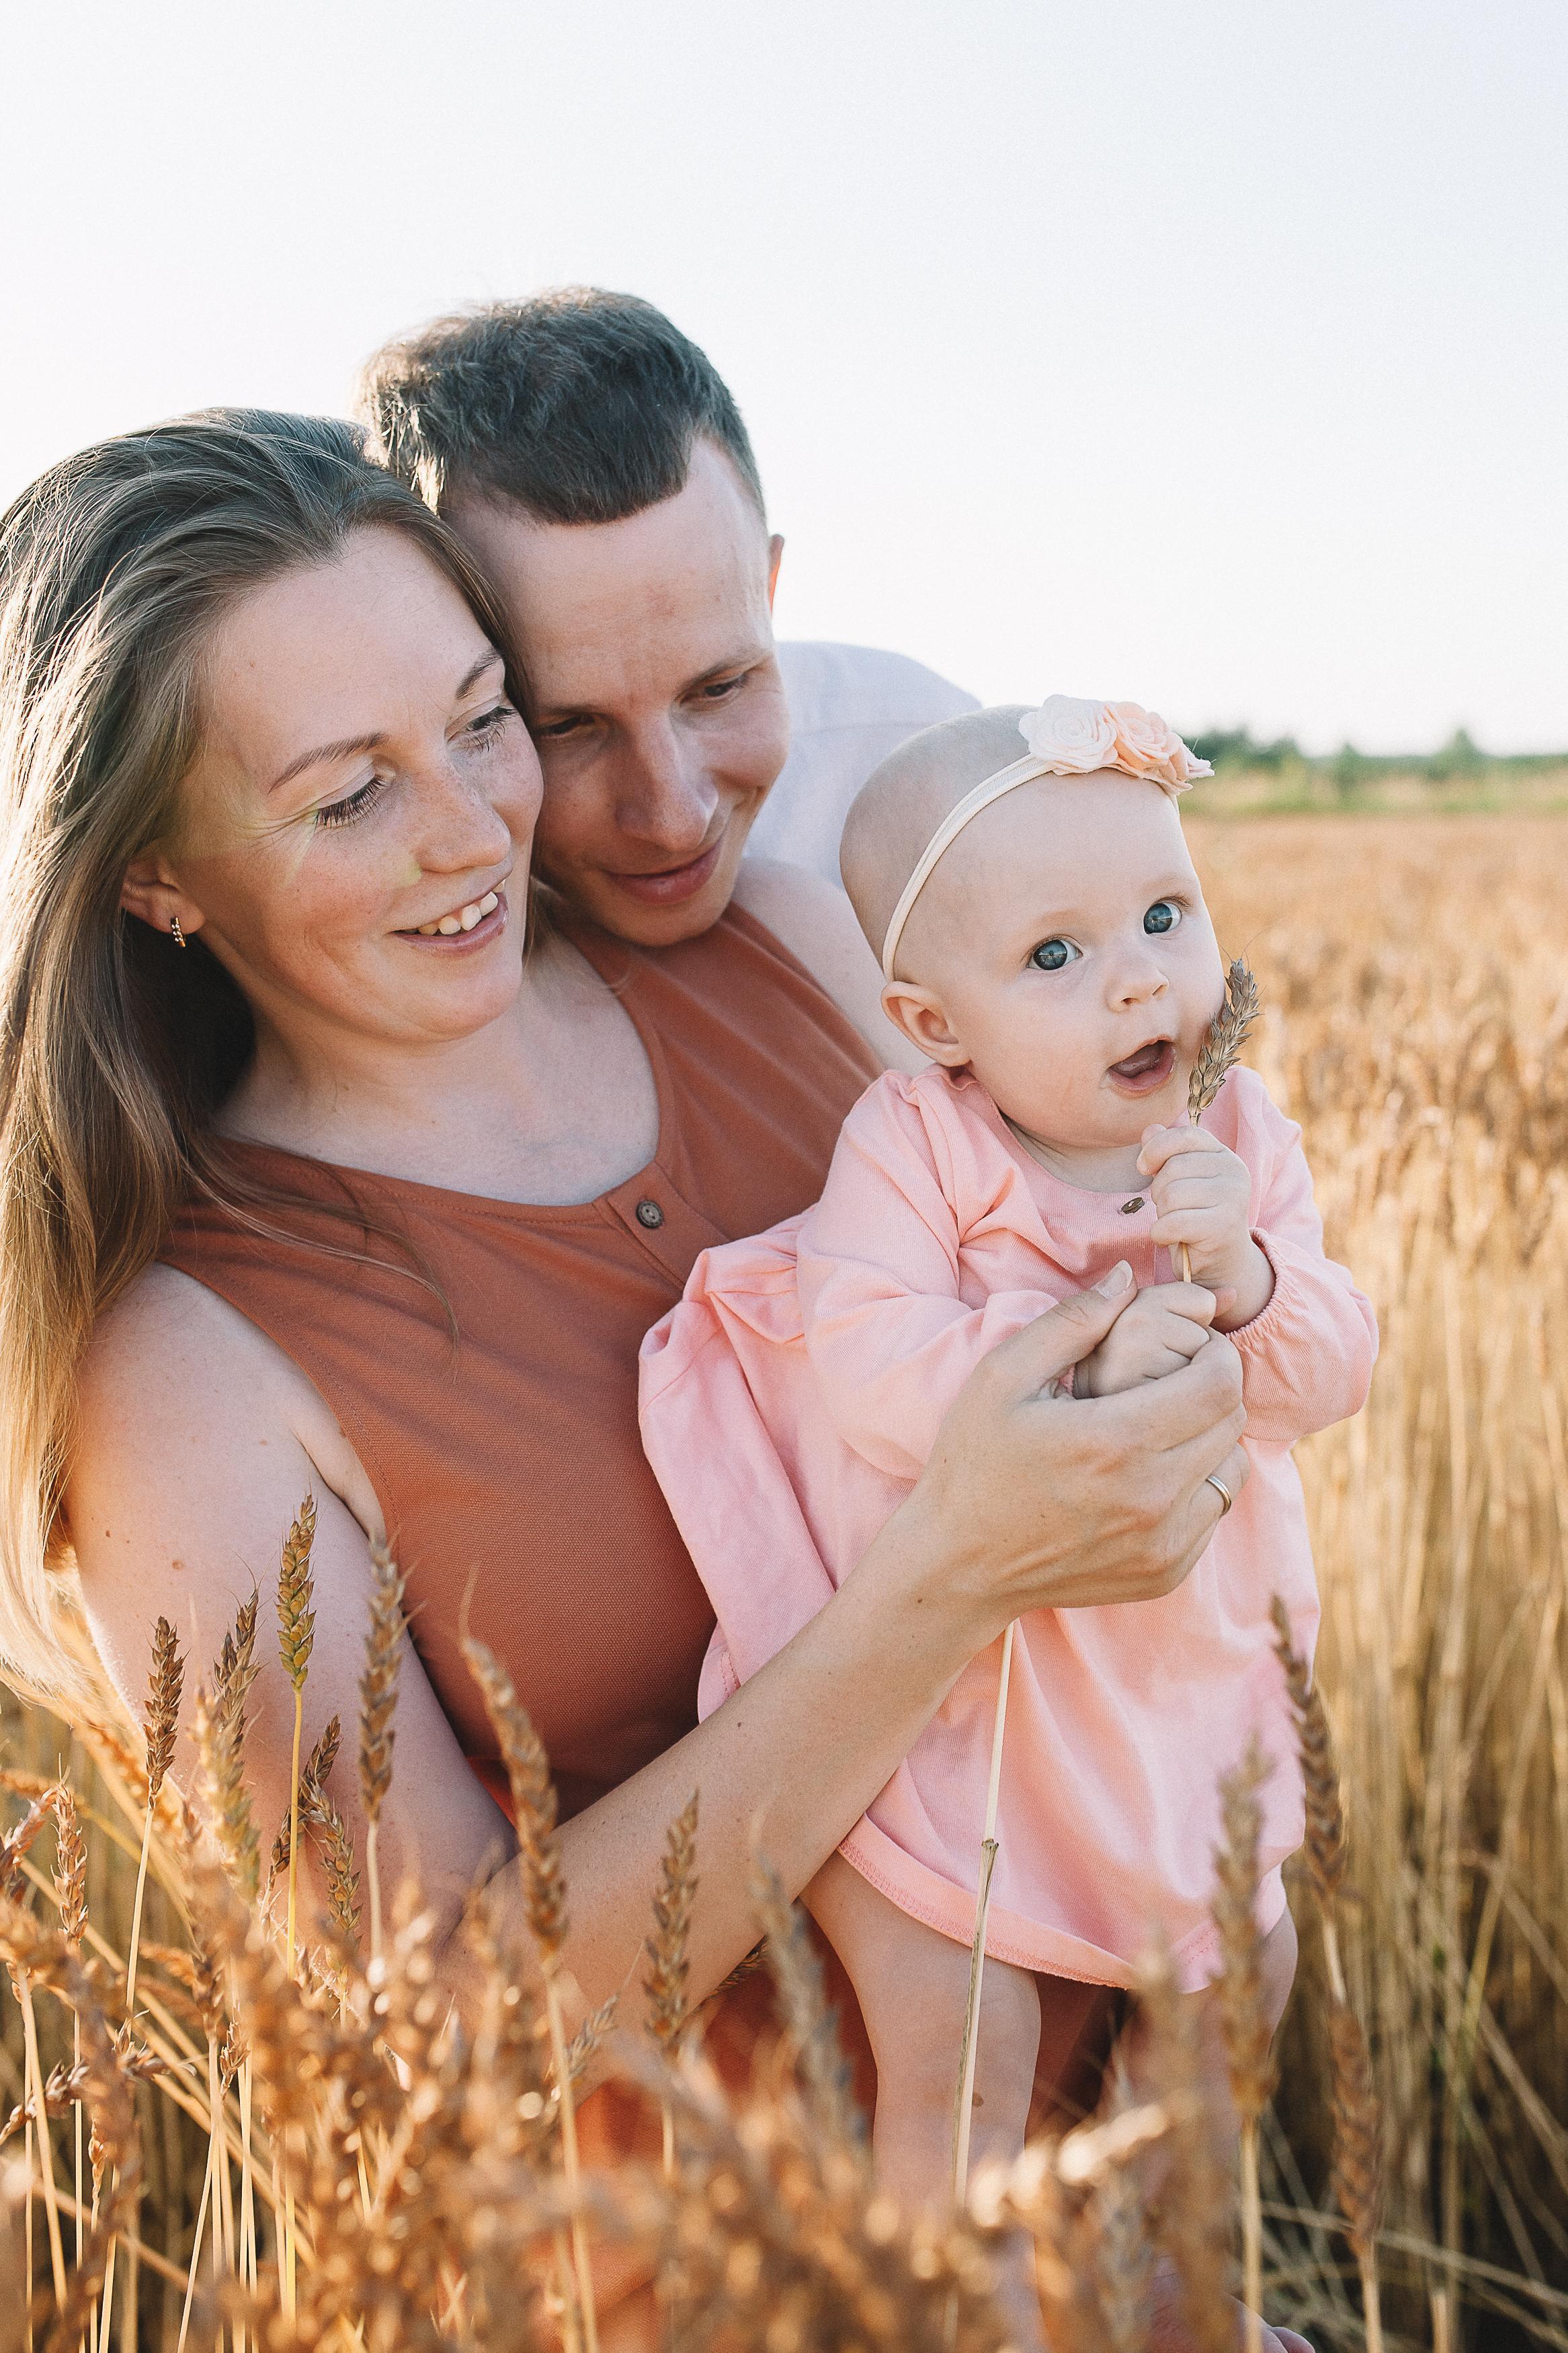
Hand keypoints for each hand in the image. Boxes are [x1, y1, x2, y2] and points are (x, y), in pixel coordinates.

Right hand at [890, 1263, 1249, 1646]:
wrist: (960, 1564)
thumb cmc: (974, 1462)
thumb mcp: (1003, 1376)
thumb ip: (1072, 1322)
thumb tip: (1128, 1277)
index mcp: (1117, 1441)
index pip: (1220, 1383)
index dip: (1215, 1353)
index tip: (1189, 1346)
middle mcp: (1152, 1498)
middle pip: (1232, 1422)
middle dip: (1214, 1388)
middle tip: (1173, 1379)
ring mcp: (1163, 1543)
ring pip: (1232, 1468)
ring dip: (1211, 1438)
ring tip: (1162, 1428)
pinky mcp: (1166, 1572)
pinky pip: (1214, 1514)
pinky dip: (1196, 1487)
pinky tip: (1149, 1476)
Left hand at [1138, 1123, 1274, 1327]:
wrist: (1220, 1264)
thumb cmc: (1195, 1219)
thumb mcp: (1179, 1182)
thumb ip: (1165, 1154)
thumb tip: (1149, 1129)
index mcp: (1223, 1155)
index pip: (1185, 1135)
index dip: (1156, 1149)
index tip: (1144, 1167)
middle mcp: (1234, 1171)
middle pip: (1174, 1168)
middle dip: (1158, 1191)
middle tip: (1169, 1209)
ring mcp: (1233, 1198)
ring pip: (1172, 1195)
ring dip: (1161, 1214)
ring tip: (1173, 1223)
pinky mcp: (1224, 1226)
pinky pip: (1173, 1222)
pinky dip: (1161, 1233)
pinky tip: (1169, 1238)